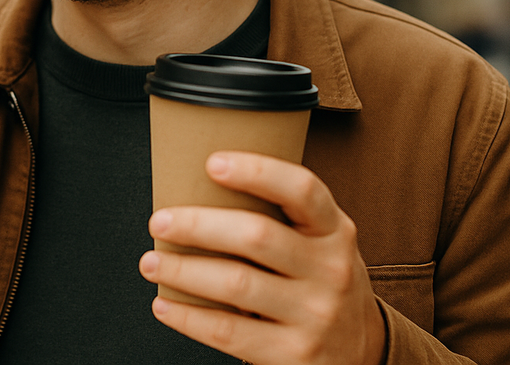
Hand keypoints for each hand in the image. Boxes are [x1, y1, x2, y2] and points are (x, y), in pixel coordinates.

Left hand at [139, 152, 386, 364]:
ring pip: (236, 285)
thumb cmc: (317, 279)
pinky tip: (164, 305)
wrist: (358, 351)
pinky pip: (229, 333)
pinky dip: (188, 318)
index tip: (212, 163)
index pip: (302, 190)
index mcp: (334, 230)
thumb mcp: (319, 242)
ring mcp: (315, 315)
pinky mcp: (294, 355)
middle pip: (257, 236)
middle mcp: (331, 270)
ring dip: (183, 271)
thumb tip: (198, 186)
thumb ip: (281, 217)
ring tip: (150, 263)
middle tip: (159, 221)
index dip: (257, 171)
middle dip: (198, 225)